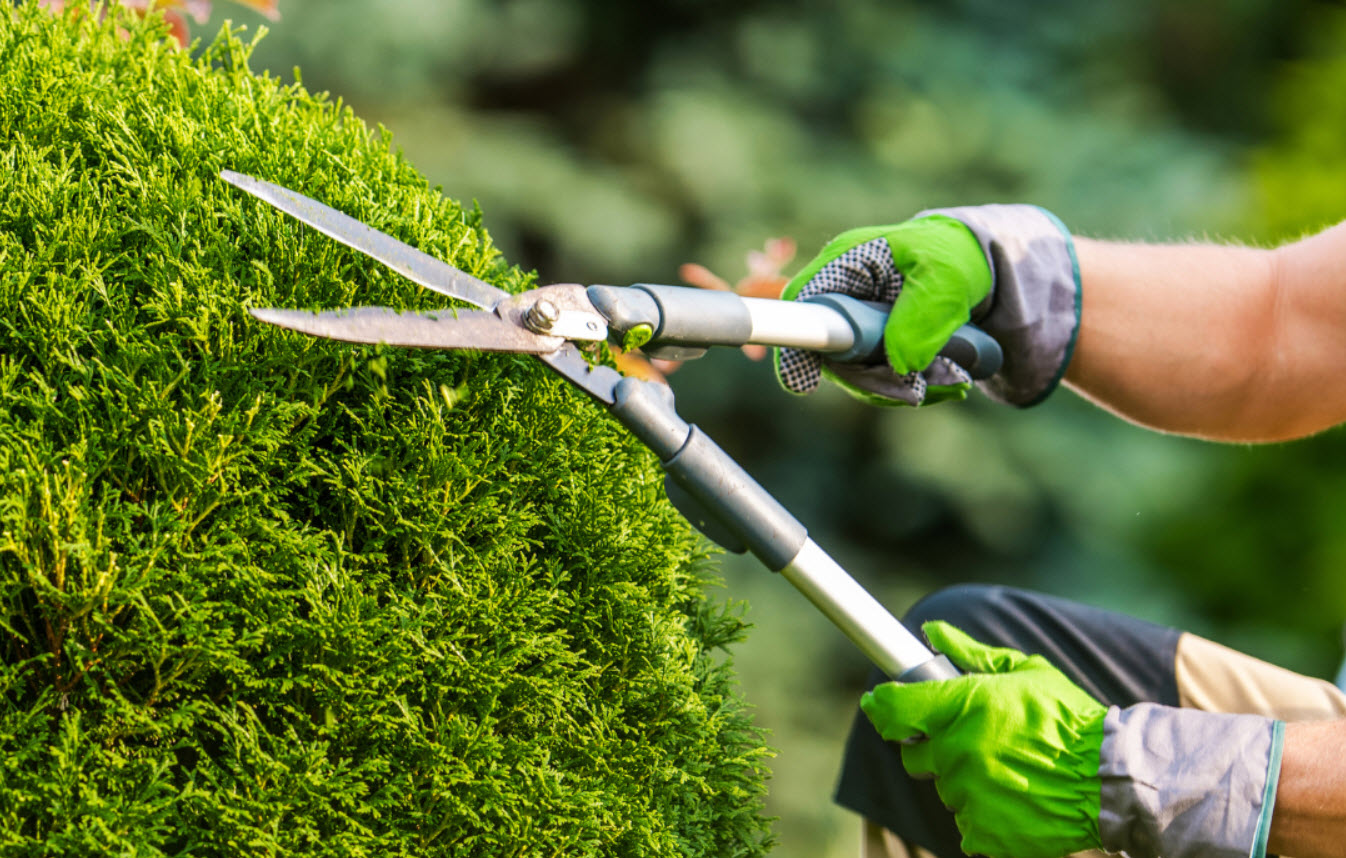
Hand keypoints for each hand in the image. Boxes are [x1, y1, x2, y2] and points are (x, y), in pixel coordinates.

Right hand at [775, 205, 1080, 406]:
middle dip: (871, 380)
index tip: (803, 383)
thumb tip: (900, 364)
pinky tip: (947, 383)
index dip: (795, 345)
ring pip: (855, 374)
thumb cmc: (957, 258)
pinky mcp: (871, 346)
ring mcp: (853, 324)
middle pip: (827, 353)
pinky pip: (878, 380)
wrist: (980, 266)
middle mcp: (840, 296)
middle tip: (917, 391)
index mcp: (844, 263)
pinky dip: (910, 389)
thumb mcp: (947, 279)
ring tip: (951, 382)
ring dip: (899, 389)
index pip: (801, 305)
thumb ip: (922, 316)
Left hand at [862, 621, 1105, 857]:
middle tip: (971, 741)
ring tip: (1007, 771)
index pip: (893, 709)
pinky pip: (966, 825)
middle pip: (914, 756)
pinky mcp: (984, 833)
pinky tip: (1013, 799)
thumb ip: (971, 654)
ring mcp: (968, 796)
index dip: (881, 706)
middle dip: (933, 748)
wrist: (1113, 777)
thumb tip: (932, 630)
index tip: (878, 704)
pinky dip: (983, 816)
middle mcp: (957, 752)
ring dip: (965, 780)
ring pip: (945, 789)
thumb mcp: (1025, 672)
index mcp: (962, 708)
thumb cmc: (1070, 719)